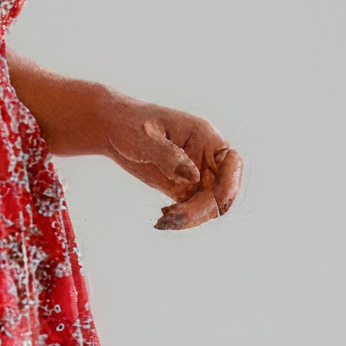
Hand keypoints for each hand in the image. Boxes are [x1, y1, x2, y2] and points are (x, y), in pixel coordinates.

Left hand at [97, 91, 242, 229]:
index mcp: (204, 137)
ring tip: (164, 220)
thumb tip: (195, 178)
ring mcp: (196, 174)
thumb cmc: (129, 125)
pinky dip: (181, 219)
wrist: (114, 130)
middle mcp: (206, 157)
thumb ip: (169, 156)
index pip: (232, 163)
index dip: (229, 184)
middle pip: (223, 190)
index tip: (209, 200)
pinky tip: (162, 218)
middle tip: (174, 216)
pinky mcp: (182, 188)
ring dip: (192, 218)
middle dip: (204, 209)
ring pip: (209, 205)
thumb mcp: (145, 138)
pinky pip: (193, 210)